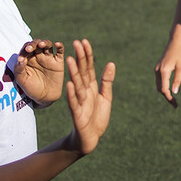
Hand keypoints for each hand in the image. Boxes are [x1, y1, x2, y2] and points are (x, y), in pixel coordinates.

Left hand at [17, 39, 66, 107]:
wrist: (45, 98)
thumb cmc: (31, 89)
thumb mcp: (22, 81)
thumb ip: (19, 69)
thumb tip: (20, 59)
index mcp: (28, 59)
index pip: (26, 48)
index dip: (24, 50)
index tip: (23, 56)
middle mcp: (38, 56)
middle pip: (36, 44)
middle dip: (33, 44)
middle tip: (30, 48)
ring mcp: (48, 58)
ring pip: (47, 45)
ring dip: (45, 42)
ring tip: (42, 44)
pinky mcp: (58, 62)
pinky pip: (60, 51)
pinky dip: (60, 46)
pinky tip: (57, 44)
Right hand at [65, 39, 113, 154]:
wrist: (91, 138)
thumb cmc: (97, 117)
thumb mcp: (106, 97)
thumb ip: (107, 81)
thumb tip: (111, 63)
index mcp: (91, 87)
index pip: (88, 67)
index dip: (87, 55)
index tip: (84, 41)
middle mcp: (84, 92)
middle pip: (81, 72)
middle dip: (79, 58)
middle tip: (76, 43)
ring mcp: (80, 102)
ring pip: (76, 85)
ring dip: (73, 72)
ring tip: (70, 59)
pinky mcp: (77, 114)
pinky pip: (74, 102)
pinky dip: (72, 94)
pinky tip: (70, 84)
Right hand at [155, 26, 180, 107]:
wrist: (176, 40)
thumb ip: (177, 80)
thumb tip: (174, 92)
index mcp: (163, 71)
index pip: (164, 89)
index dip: (169, 98)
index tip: (175, 104)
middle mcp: (158, 71)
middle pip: (160, 88)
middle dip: (166, 96)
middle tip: (175, 103)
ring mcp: (157, 69)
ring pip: (159, 85)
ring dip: (165, 92)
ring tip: (173, 98)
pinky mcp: (159, 67)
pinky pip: (160, 80)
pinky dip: (164, 86)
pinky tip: (170, 89)